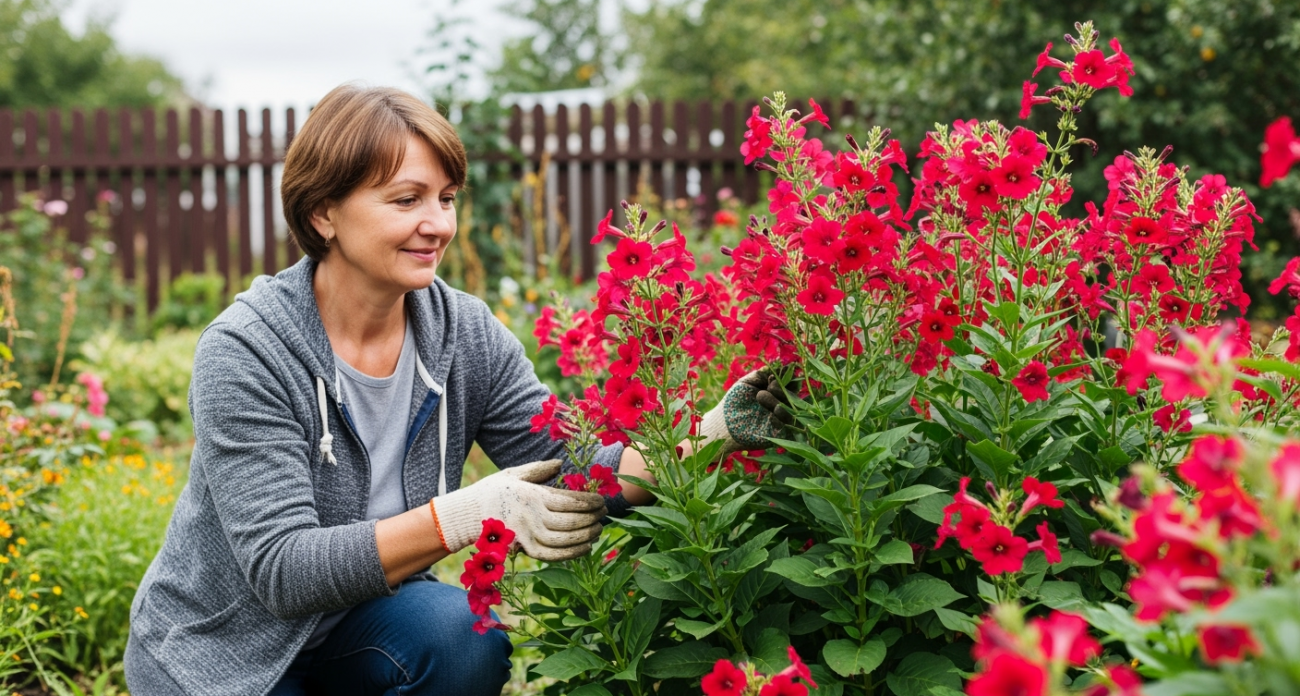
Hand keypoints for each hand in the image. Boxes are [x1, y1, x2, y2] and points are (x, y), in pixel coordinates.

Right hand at [431, 460, 606, 561]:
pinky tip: (585, 548)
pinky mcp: (522, 550)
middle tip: (604, 515)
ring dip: (585, 536)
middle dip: (592, 519)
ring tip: (598, 531)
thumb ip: (539, 469)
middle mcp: (531, 516)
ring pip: (563, 540)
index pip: (569, 500)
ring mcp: (527, 535)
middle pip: (570, 521)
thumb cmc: (492, 491)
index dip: (590, 502)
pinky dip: (570, 554)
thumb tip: (560, 463)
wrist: (465, 514)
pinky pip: (551, 556)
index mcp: (532, 495)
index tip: (602, 501)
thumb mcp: (514, 474)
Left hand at [698, 370, 795, 455]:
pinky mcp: (779, 434)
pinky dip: (784, 417)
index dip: (787, 377)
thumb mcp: (747, 383)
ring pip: (791, 410)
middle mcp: (781, 405)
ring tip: (764, 396)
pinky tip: (776, 410)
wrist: (724, 422)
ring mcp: (781, 420)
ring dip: (782, 401)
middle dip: (783, 388)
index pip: (790, 383)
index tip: (777, 373)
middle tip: (770, 385)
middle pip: (792, 396)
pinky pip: (789, 427)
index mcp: (776, 392)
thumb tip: (779, 365)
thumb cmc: (734, 400)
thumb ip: (761, 374)